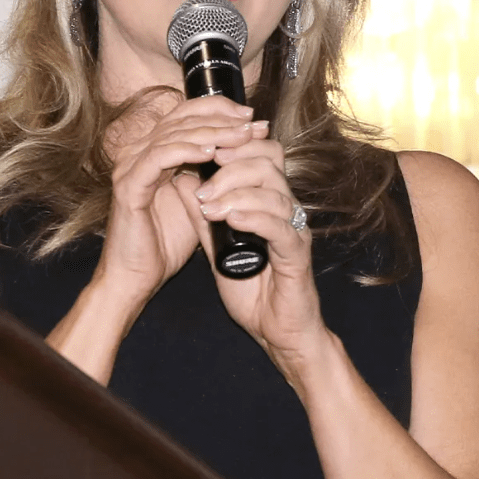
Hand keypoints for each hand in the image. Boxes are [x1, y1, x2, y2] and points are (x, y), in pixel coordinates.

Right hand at [97, 95, 264, 306]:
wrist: (136, 277)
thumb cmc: (164, 242)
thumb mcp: (197, 200)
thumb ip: (211, 173)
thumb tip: (244, 151)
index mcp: (152, 150)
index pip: (186, 113)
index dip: (219, 109)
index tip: (252, 118)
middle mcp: (137, 151)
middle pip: (182, 117)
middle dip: (222, 118)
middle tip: (253, 123)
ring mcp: (130, 166)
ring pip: (174, 134)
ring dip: (212, 132)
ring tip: (241, 136)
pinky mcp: (129, 185)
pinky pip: (159, 157)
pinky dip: (186, 151)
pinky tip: (211, 152)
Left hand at [192, 129, 331, 369]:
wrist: (277, 332)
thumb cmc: (251, 289)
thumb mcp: (217, 246)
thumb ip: (202, 214)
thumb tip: (181, 179)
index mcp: (270, 201)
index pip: (263, 153)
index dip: (235, 146)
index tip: (203, 155)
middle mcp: (287, 210)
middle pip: (269, 163)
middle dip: (230, 168)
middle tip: (202, 189)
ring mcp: (295, 230)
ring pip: (274, 192)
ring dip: (236, 194)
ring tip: (209, 207)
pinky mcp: (298, 255)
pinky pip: (281, 228)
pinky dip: (254, 218)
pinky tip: (232, 219)